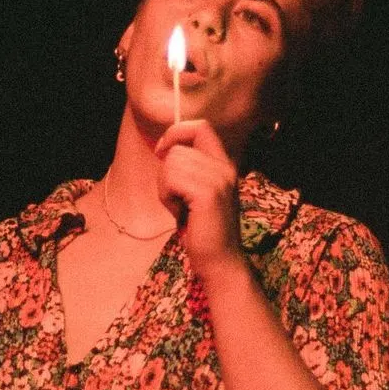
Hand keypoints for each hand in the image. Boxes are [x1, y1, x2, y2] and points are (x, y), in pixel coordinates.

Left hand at [154, 120, 242, 279]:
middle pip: (178, 147)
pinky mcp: (208, 194)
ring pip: (172, 162)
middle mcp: (225, 168)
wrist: (220, 262)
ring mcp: (218, 179)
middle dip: (166, 172)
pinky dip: (167, 196)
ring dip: (166, 187)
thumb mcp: (199, 193)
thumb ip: (190, 170)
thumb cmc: (204, 232)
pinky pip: (171, 178)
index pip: (201, 127)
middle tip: (177, 199)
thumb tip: (166, 148)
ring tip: (181, 208)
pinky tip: (180, 213)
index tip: (163, 151)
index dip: (176, 133)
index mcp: (224, 165)